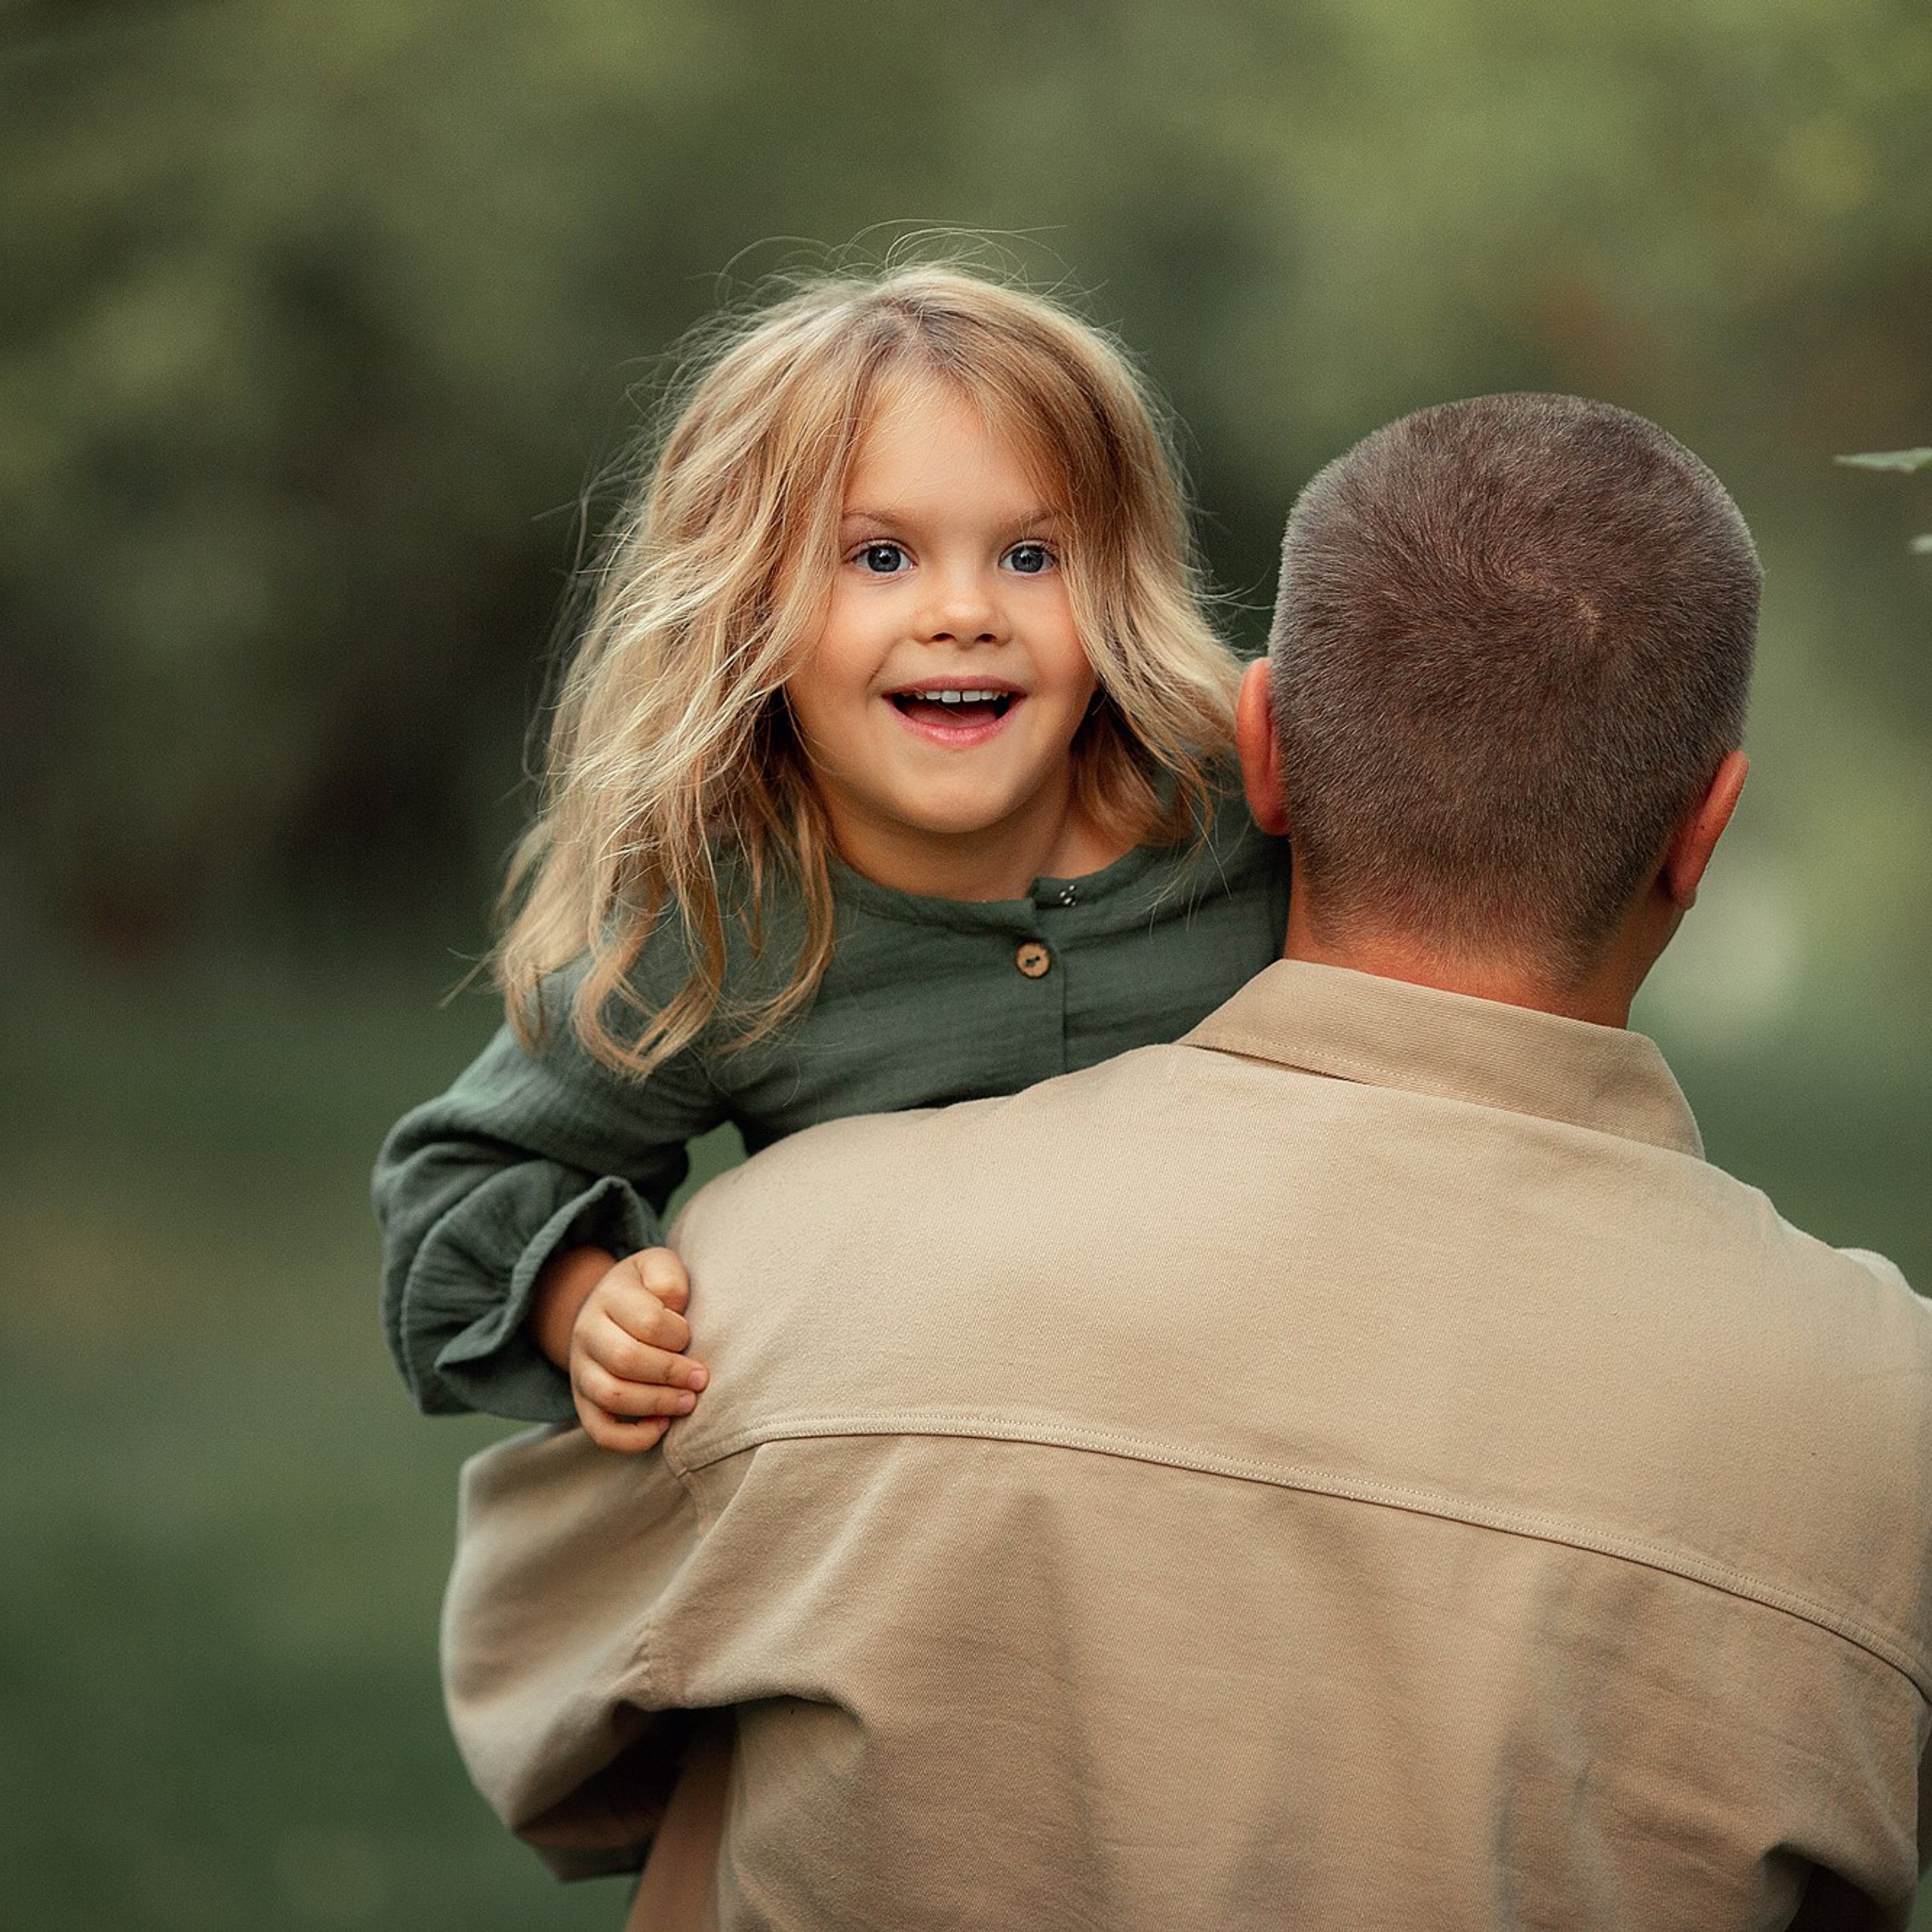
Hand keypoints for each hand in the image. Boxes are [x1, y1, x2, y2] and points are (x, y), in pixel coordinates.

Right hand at [568, 1248, 709, 1452]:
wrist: (605, 1309)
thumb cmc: (646, 1290)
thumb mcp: (657, 1266)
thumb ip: (669, 1277)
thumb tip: (673, 1306)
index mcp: (610, 1297)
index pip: (648, 1322)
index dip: (678, 1334)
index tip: (691, 1337)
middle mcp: (587, 1333)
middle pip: (626, 1360)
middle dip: (671, 1373)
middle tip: (701, 1378)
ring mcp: (581, 1370)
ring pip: (612, 1396)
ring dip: (657, 1404)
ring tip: (688, 1402)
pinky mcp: (583, 1402)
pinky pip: (600, 1431)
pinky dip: (632, 1438)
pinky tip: (662, 1427)